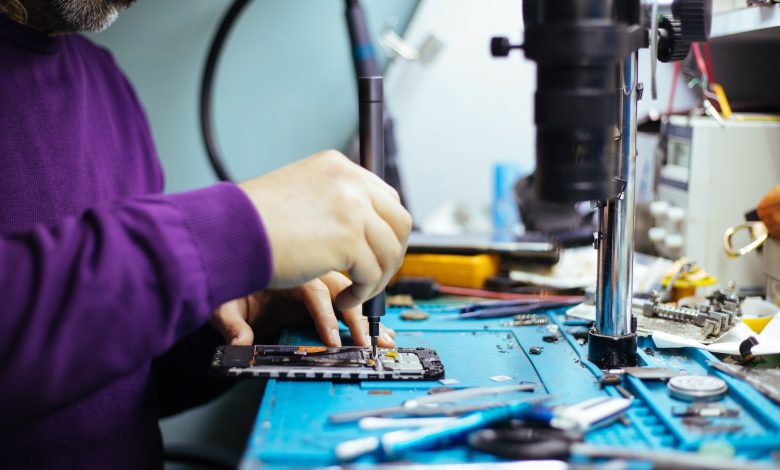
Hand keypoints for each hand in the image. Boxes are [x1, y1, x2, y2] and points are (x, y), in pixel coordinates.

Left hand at [211, 271, 395, 347]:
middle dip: (356, 316)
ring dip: (367, 313)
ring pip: (350, 288)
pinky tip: (378, 325)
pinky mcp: (321, 286)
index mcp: (285, 268)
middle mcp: (306, 268)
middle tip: (366, 341)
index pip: (313, 291)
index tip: (332, 340)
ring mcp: (316, 274)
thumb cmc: (227, 284)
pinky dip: (365, 307)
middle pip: (340, 287)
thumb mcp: (223, 303)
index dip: (324, 316)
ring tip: (383, 336)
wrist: (226, 263)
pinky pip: (349, 292)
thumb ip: (232, 324)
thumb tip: (239, 344)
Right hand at [238, 151, 411, 310]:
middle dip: (392, 254)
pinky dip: (362, 293)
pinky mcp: (349, 240)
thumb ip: (331, 202)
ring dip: (378, 278)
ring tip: (357, 293)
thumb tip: (360, 226)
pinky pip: (372, 274)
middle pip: (399, 221)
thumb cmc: (251, 221)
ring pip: (390, 251)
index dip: (386, 230)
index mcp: (337, 166)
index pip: (384, 197)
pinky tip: (345, 300)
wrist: (227, 233)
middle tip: (376, 276)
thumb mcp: (298, 194)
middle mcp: (350, 182)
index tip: (377, 251)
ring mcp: (353, 209)